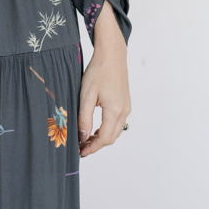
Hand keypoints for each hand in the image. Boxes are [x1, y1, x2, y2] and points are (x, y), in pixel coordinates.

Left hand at [78, 0, 130, 157]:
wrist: (112, 55)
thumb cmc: (98, 71)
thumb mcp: (86, 96)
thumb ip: (84, 118)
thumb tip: (83, 137)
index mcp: (114, 110)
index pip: (104, 138)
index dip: (92, 148)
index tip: (81, 152)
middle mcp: (124, 111)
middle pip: (112, 138)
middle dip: (96, 145)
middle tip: (81, 147)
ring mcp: (127, 107)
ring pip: (116, 131)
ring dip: (102, 138)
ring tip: (86, 139)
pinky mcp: (126, 103)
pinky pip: (118, 123)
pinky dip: (107, 129)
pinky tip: (95, 127)